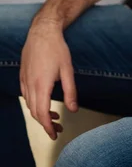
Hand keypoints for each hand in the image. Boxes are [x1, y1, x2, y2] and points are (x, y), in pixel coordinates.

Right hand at [20, 21, 77, 139]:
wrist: (42, 31)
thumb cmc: (57, 49)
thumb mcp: (68, 70)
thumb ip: (70, 91)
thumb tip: (73, 109)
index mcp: (42, 85)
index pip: (42, 114)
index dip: (48, 127)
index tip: (55, 134)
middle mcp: (30, 85)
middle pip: (35, 112)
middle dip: (46, 124)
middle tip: (58, 128)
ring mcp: (24, 80)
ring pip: (29, 105)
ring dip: (40, 114)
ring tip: (54, 116)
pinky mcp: (22, 76)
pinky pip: (25, 95)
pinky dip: (33, 104)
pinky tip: (43, 101)